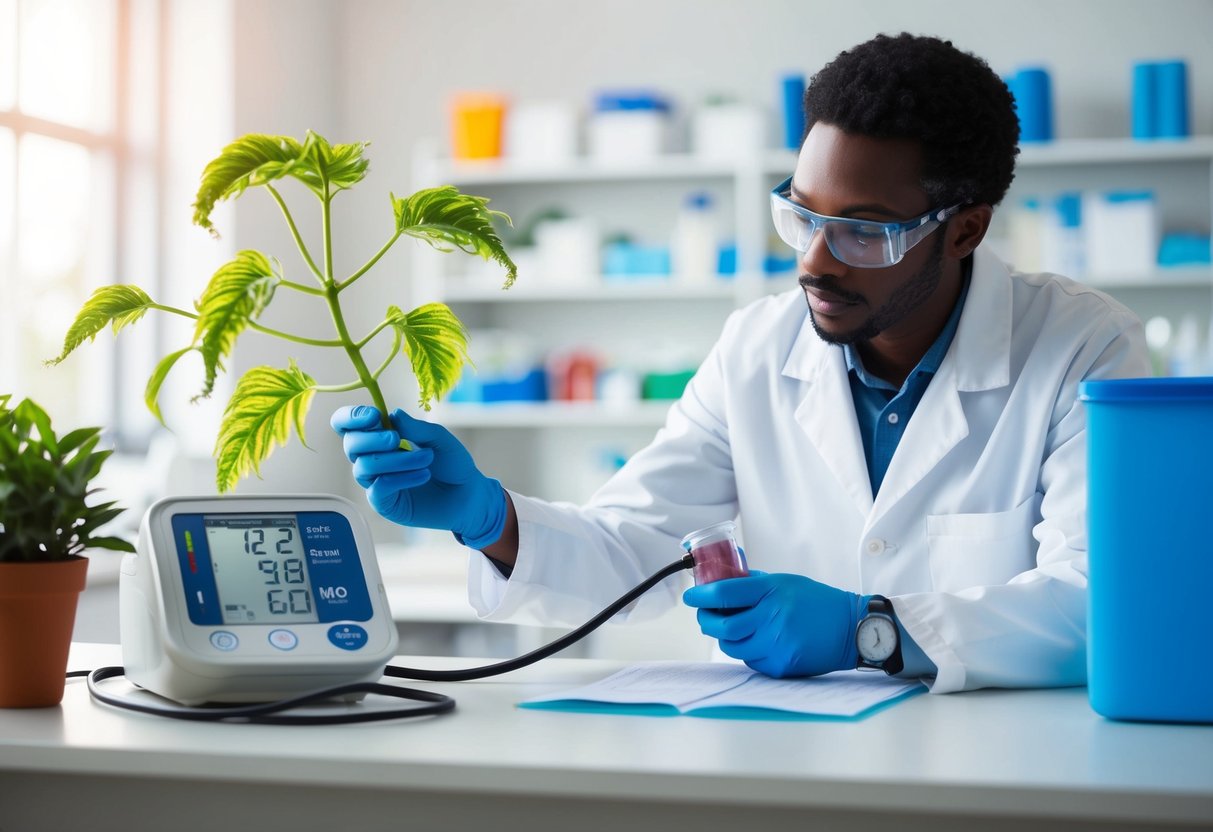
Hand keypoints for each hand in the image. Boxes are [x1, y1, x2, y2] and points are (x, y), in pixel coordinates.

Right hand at [330, 405, 506, 548]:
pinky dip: (401, 478)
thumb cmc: (452, 464)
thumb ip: (416, 427)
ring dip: (397, 460)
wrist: (468, 495)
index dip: (351, 418)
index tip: (373, 416)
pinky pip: (378, 488)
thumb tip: (393, 415)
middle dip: (372, 439)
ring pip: (365, 466)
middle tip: (396, 438)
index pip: (347, 425)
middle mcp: (373, 458)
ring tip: (426, 459)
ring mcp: (376, 481)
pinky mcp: (384, 503)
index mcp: (381, 436)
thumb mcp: (439, 439)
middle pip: (350, 444)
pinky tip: (423, 475)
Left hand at [682, 571, 870, 677]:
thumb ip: (753, 582)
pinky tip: (758, 641)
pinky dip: (747, 651)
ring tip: (732, 628)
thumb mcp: (785, 582)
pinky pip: (750, 660)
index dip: (701, 595)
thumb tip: (721, 577)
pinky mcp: (780, 666)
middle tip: (705, 615)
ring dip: (726, 637)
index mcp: (772, 592)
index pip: (724, 593)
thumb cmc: (817, 602)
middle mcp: (772, 618)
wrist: (851, 629)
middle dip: (707, 621)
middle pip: (722, 626)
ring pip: (732, 646)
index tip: (691, 596)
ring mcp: (776, 644)